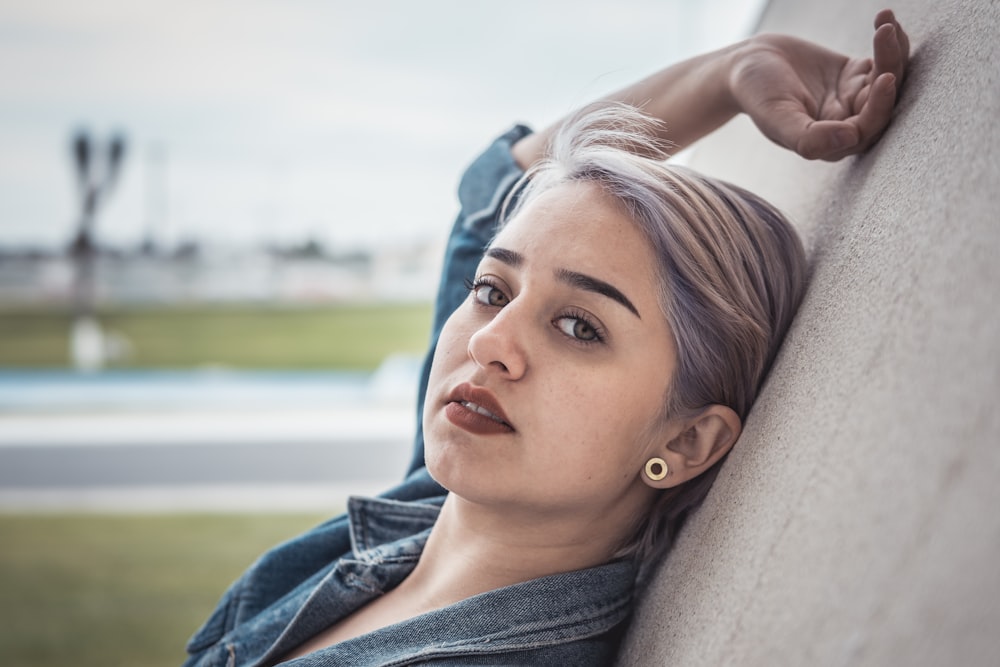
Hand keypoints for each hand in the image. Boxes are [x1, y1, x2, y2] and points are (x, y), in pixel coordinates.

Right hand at [730, 9, 909, 160]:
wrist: (746, 64)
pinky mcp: (855, 74)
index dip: (880, 107)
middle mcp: (846, 123)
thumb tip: (851, 138)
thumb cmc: (756, 94)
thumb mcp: (777, 118)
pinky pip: (882, 60)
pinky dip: (889, 42)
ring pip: (887, 79)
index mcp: (828, 143)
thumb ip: (810, 137)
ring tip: (886, 25)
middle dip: (891, 69)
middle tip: (885, 37)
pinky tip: (885, 21)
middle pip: (883, 102)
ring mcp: (853, 98)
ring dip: (893, 52)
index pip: (866, 130)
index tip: (885, 77)